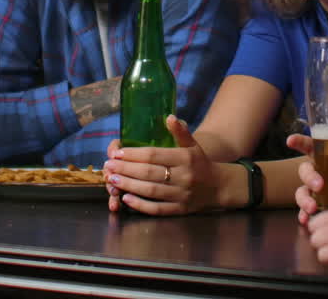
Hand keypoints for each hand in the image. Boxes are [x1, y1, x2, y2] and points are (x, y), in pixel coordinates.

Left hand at [103, 116, 222, 214]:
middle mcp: (184, 176)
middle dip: (126, 169)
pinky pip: (157, 209)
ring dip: (129, 185)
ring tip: (113, 179)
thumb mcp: (193, 145)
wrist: (219, 187)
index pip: (155, 155)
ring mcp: (182, 195)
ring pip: (151, 190)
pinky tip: (126, 198)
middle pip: (150, 173)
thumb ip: (180, 132)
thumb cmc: (200, 163)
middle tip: (108, 166)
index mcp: (185, 158)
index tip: (117, 152)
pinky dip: (141, 205)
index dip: (134, 154)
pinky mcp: (180, 210)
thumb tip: (169, 117)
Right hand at [287, 133, 319, 224]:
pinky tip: (305, 220)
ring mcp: (315, 190)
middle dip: (310, 177)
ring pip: (302, 192)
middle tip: (319, 185)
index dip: (300, 142)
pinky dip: (302, 215)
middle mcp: (318, 171)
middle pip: (305, 171)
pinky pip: (304, 211)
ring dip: (304, 199)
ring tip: (312, 208)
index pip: (311, 145)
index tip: (291, 141)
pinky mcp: (316, 206)